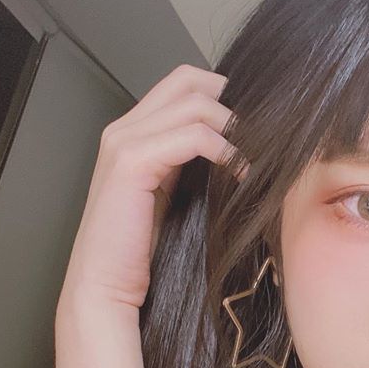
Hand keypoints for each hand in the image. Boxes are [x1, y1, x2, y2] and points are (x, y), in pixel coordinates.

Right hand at [58, 64, 247, 311]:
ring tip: (258, 159)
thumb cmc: (142, 254)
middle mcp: (125, 128)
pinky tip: (243, 173)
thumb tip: (240, 151)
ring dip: (236, 128)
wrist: (106, 287)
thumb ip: (192, 167)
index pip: (184, 84)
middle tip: (262, 138)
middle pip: (189, 80)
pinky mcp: (131, 163)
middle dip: (234, 102)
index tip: (257, 131)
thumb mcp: (174, 198)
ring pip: (195, 103)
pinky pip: (193, 136)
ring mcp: (124, 141)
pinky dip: (226, 150)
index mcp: (134, 134)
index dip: (225, 97)